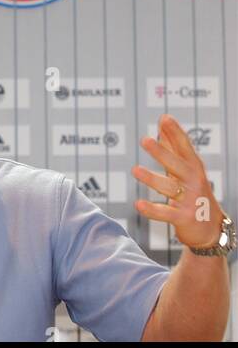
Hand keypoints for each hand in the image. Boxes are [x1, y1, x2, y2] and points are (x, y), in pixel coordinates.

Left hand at [132, 114, 224, 248]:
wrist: (211, 228)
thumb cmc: (194, 192)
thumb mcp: (186, 168)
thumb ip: (173, 147)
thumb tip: (162, 123)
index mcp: (194, 167)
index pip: (185, 147)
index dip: (175, 133)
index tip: (164, 118)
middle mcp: (194, 181)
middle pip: (176, 164)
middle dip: (161, 152)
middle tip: (145, 140)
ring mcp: (190, 200)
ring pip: (169, 187)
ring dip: (152, 179)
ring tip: (135, 170)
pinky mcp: (184, 218)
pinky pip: (165, 213)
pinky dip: (152, 209)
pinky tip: (138, 204)